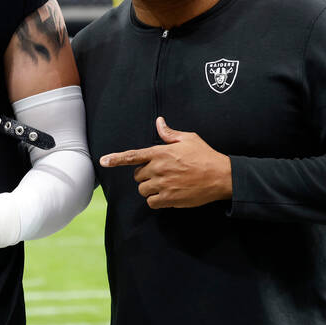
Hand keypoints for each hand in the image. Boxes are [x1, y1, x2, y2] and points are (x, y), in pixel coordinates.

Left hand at [99, 117, 231, 208]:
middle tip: (162, 172)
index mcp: (160, 152)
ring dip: (150, 188)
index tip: (103, 161)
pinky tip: (168, 194)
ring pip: (143, 189)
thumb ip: (169, 133)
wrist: (222, 176)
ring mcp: (163, 184)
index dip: (116, 159)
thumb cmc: (205, 156)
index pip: (133, 155)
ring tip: (167, 183)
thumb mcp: (189, 139)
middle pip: (137, 175)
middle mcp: (159, 168)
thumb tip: (159, 122)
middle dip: (145, 174)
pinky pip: (151, 202)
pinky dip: (156, 200)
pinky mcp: (169, 198)